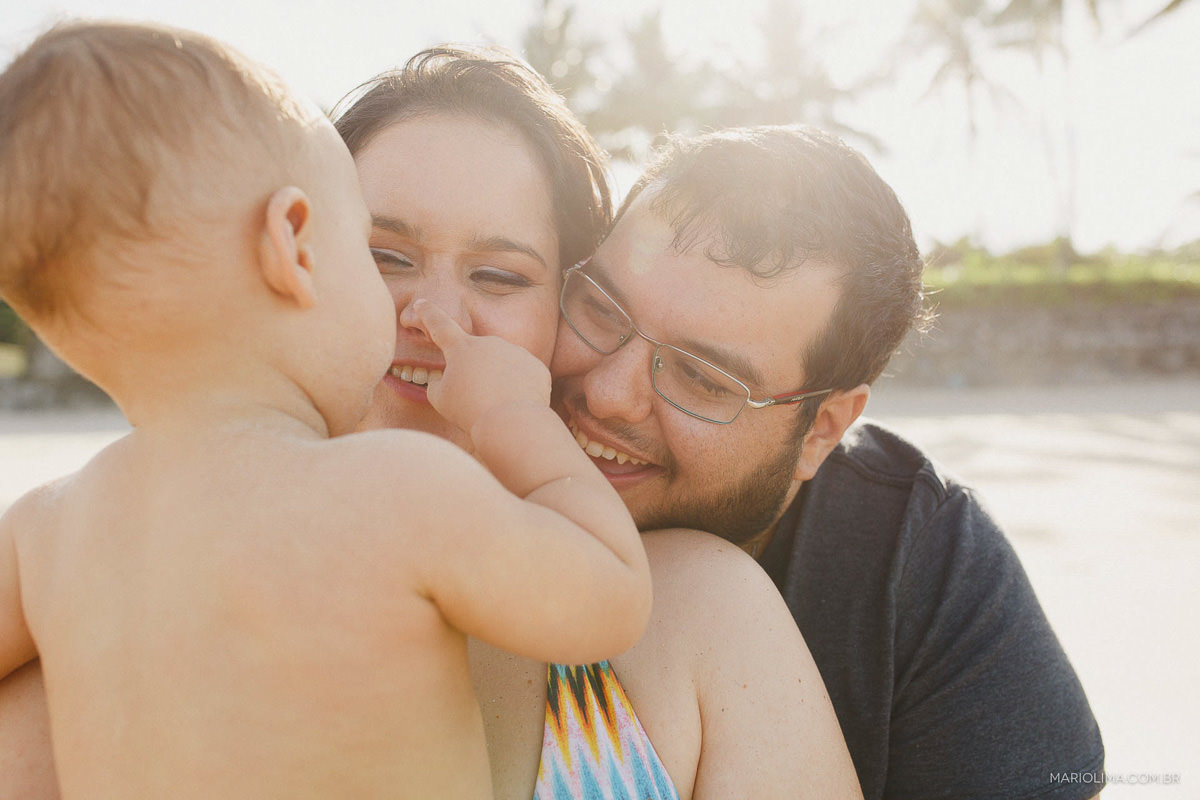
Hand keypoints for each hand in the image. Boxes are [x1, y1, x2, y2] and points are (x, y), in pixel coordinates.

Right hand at [413, 299, 551, 432]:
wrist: (512, 422)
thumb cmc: (470, 411)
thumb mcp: (440, 399)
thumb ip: (437, 384)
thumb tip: (442, 379)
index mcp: (461, 348)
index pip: (440, 325)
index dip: (429, 314)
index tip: (422, 303)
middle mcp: (490, 343)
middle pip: (477, 356)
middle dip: (475, 372)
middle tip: (475, 398)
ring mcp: (516, 352)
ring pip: (502, 366)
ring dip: (498, 381)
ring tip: (497, 404)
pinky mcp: (536, 366)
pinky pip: (523, 376)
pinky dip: (518, 389)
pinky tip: (515, 404)